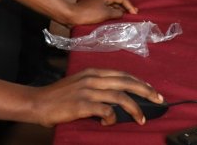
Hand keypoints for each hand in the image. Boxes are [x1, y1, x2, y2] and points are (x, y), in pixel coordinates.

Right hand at [28, 68, 161, 126]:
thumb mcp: (79, 85)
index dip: (140, 82)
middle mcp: (92, 78)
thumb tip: (115, 100)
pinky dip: (112, 117)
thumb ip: (96, 88)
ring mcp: (87, 90)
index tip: (152, 91)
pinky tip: (109, 123)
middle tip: (159, 100)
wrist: (38, 102)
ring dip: (134, 108)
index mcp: (93, 72)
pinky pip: (105, 110)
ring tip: (141, 119)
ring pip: (120, 96)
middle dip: (146, 91)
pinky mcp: (82, 104)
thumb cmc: (58, 97)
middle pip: (126, 82)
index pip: (123, 74)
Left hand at [65, 0, 137, 26]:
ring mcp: (97, 1)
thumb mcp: (105, 13)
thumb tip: (122, 13)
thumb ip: (116, 12)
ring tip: (126, 16)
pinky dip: (113, 12)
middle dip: (126, 6)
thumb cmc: (89, 13)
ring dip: (119, 9)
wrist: (72, 15)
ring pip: (112, 4)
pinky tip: (114, 18)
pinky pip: (107, 8)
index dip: (129, 5)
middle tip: (132, 13)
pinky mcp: (94, 7)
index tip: (134, 13)